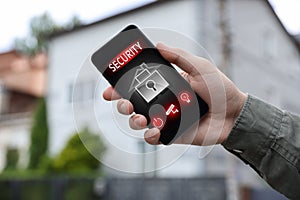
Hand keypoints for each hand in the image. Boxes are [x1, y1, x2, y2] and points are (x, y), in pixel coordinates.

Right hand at [103, 43, 246, 145]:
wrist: (234, 114)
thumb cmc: (220, 89)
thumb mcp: (200, 67)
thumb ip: (179, 57)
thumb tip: (159, 45)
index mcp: (166, 85)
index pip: (138, 85)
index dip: (121, 87)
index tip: (110, 88)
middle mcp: (162, 102)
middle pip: (133, 105)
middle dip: (122, 105)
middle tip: (124, 103)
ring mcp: (166, 119)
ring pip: (139, 122)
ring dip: (133, 121)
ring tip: (140, 118)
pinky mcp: (172, 134)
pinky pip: (153, 137)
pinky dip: (149, 135)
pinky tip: (153, 130)